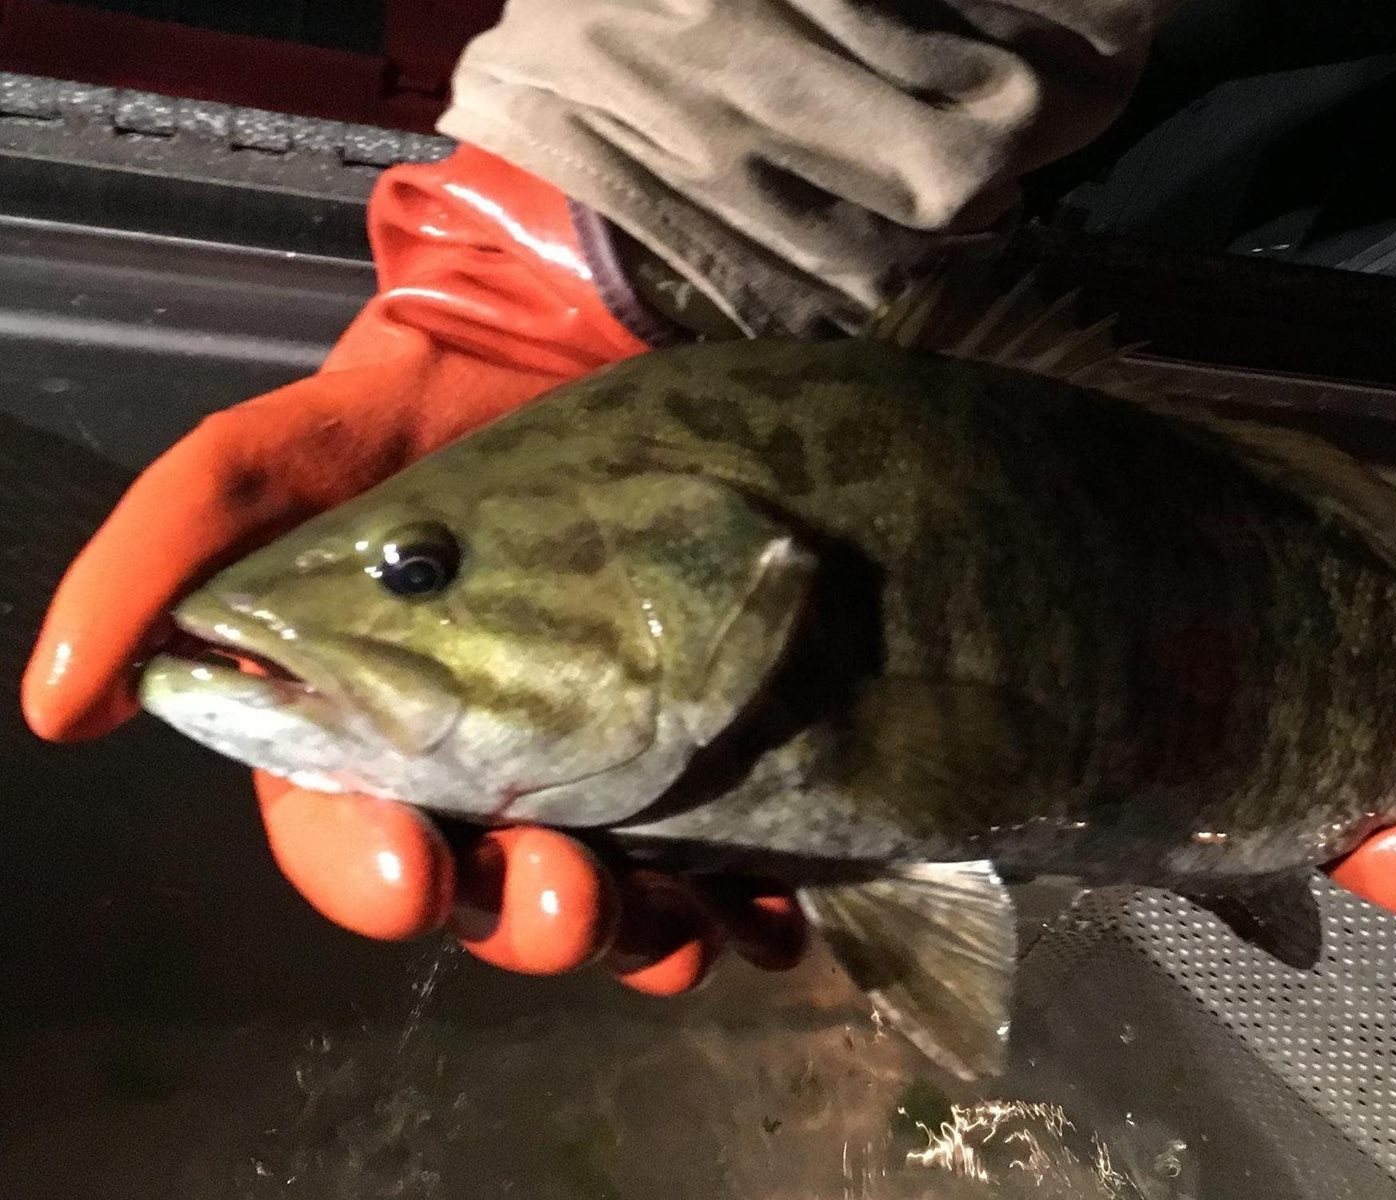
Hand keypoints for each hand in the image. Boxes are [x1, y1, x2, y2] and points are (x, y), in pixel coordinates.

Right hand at [23, 145, 800, 987]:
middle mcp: (483, 768)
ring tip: (671, 927)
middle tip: (562, 897)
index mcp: (372, 726)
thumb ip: (173, 547)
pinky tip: (762, 922)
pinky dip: (736, 916)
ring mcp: (601, 771)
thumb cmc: (434, 408)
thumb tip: (62, 704)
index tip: (409, 879)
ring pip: (604, 906)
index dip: (367, 876)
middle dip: (521, 921)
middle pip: (486, 895)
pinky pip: (721, 871)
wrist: (592, 349)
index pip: (348, 838)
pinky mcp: (704, 757)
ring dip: (630, 939)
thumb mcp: (286, 453)